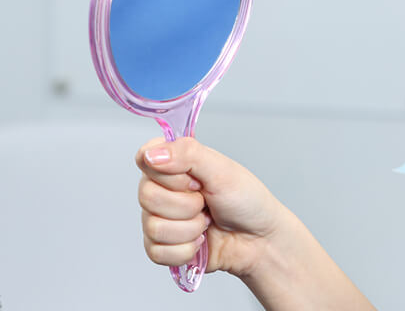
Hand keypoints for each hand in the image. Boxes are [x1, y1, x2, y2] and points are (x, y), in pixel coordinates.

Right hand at [137, 137, 286, 279]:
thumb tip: (152, 154)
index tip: (194, 179)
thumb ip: (186, 153)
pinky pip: (157, 252)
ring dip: (190, 229)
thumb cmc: (246, 200)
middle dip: (186, 205)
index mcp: (171, 164)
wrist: (260, 240)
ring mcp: (158, 219)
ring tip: (206, 222)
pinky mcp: (161, 247)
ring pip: (154, 227)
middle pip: (147, 196)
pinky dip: (186, 250)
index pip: (144, 159)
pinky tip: (200, 242)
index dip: (169, 173)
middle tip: (206, 202)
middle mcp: (160, 189)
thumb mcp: (221, 169)